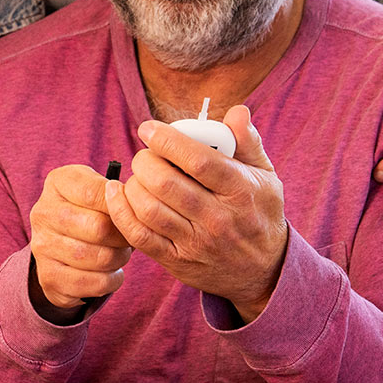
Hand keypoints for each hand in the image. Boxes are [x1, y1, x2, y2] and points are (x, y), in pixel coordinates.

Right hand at [29, 164, 132, 316]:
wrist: (60, 246)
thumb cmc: (89, 211)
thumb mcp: (98, 190)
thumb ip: (116, 193)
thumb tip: (134, 208)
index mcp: (58, 182)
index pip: (95, 193)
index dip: (121, 207)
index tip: (130, 214)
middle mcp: (43, 212)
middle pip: (99, 228)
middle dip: (123, 237)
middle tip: (128, 239)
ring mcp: (42, 246)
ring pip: (99, 258)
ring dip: (119, 259)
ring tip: (120, 254)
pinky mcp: (49, 276)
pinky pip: (94, 283)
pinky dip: (112, 280)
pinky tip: (110, 272)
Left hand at [103, 105, 288, 322]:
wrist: (263, 271)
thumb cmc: (259, 213)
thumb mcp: (266, 177)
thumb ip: (248, 142)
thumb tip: (237, 111)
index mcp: (241, 191)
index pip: (198, 161)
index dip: (167, 140)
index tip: (148, 128)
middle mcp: (218, 219)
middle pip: (166, 183)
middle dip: (144, 161)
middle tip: (144, 155)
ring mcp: (196, 243)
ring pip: (149, 209)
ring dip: (133, 185)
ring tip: (138, 176)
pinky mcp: (177, 261)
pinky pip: (138, 236)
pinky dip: (120, 212)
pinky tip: (116, 194)